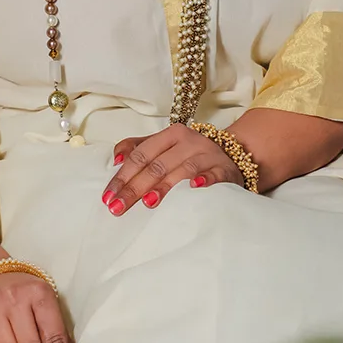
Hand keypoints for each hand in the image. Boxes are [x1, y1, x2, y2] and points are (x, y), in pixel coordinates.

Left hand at [101, 123, 242, 215]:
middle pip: (157, 165)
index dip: (123, 176)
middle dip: (135, 187)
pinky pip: (214, 174)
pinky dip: (205, 180)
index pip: (141, 155)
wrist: (233, 155)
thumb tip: (115, 159)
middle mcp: (188, 141)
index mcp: (170, 135)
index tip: (108, 196)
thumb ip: (138, 149)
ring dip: (165, 186)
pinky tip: (194, 188)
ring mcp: (208, 155)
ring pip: (182, 169)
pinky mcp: (225, 169)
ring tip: (149, 202)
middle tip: (119, 207)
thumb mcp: (164, 147)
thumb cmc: (190, 156)